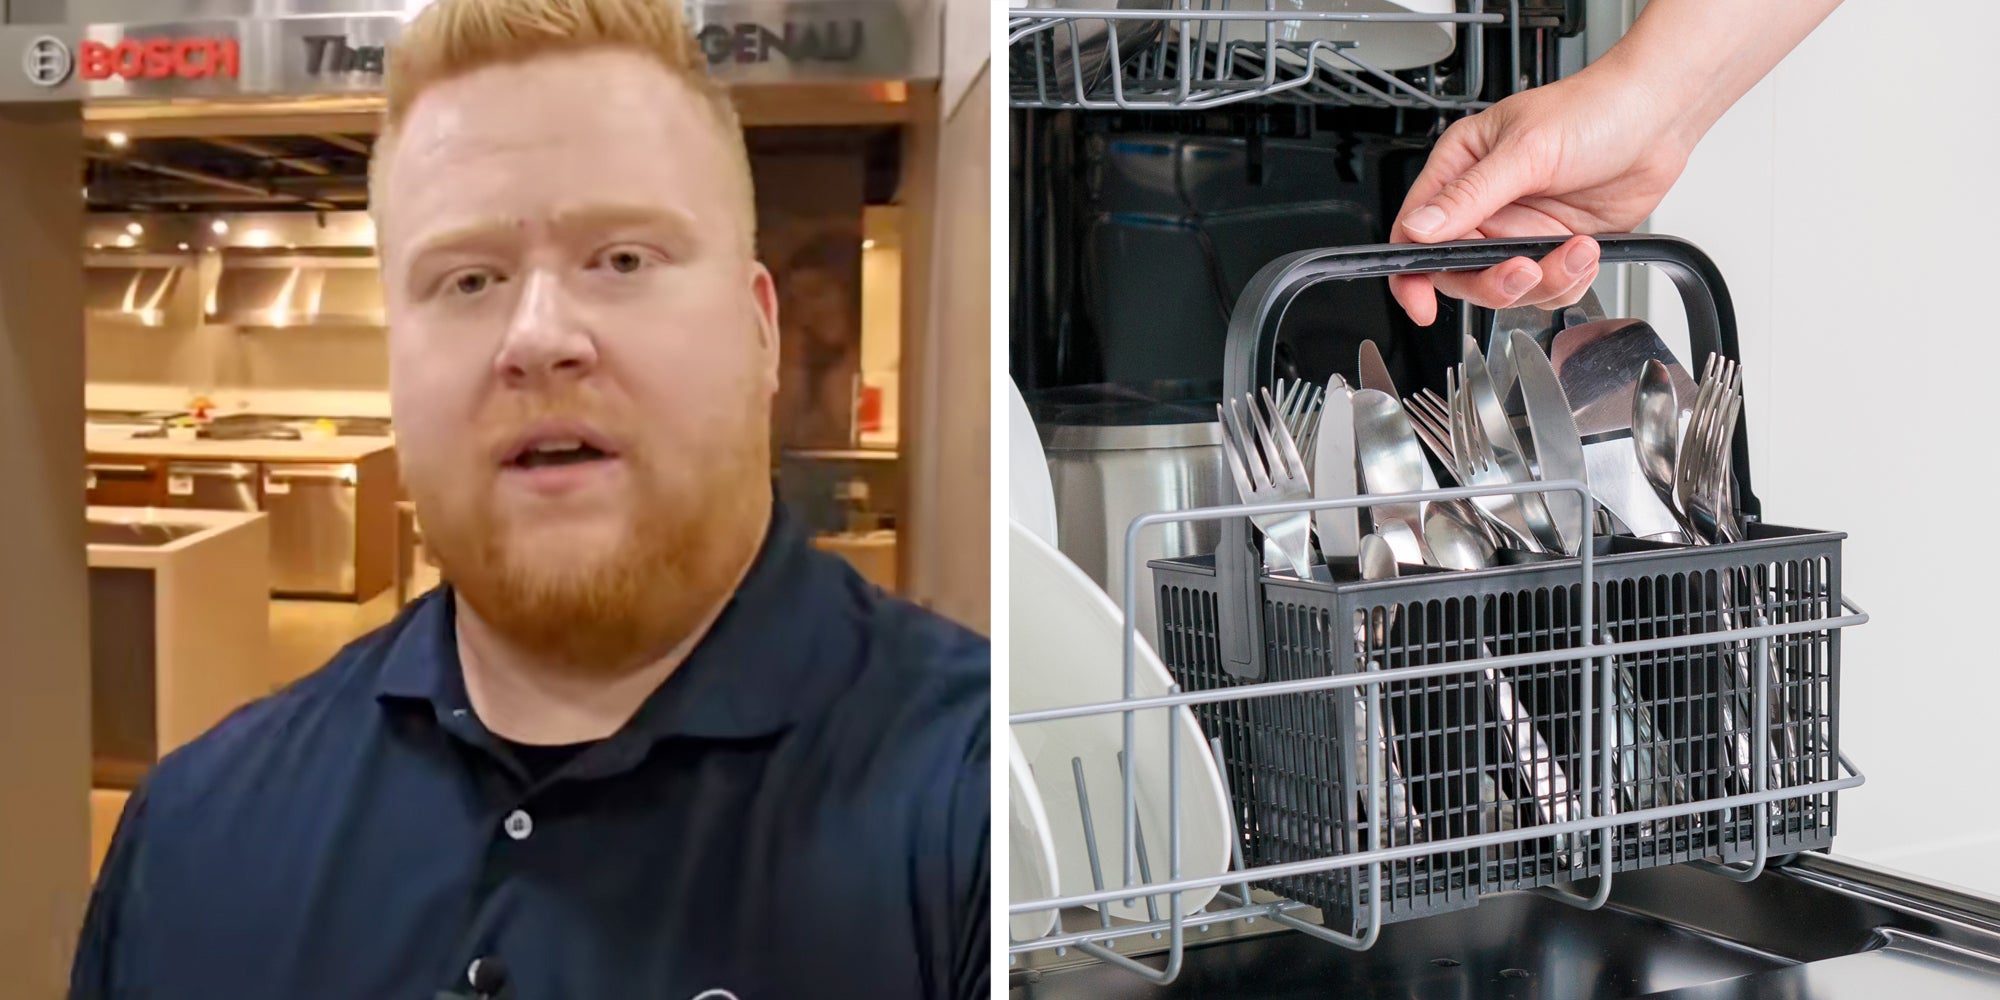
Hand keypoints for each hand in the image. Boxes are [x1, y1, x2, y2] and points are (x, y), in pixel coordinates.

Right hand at [1388, 66, 1694, 324]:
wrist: (1656, 117)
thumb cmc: (1593, 109)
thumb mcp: (1526, 151)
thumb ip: (1469, 195)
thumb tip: (1420, 228)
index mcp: (1461, 168)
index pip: (1416, 230)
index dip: (1412, 272)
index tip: (1422, 303)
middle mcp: (1485, 203)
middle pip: (1460, 271)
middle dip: (1493, 281)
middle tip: (1524, 270)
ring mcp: (1520, 227)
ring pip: (1507, 287)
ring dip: (1544, 280)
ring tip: (1574, 249)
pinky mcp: (1554, 245)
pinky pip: (1548, 288)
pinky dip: (1568, 279)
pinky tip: (1585, 250)